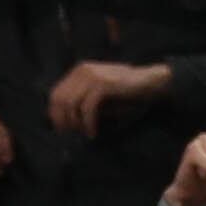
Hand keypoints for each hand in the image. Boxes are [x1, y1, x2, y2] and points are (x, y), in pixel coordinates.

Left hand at [46, 59, 167, 136]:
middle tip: (73, 134)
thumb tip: (64, 121)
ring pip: (71, 105)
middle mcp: (83, 70)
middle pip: (60, 100)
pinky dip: (88, 124)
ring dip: (76, 124)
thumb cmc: (125, 93)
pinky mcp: (103, 84)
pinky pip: (87, 108)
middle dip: (64, 121)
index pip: (55, 94)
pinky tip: (93, 132)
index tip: (62, 130)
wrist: (150, 83)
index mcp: (79, 71)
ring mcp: (93, 75)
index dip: (55, 114)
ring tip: (86, 133)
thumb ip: (81, 102)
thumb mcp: (99, 96)